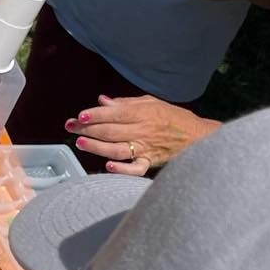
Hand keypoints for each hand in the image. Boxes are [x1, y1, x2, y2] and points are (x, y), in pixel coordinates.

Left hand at [66, 94, 216, 174]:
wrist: (198, 136)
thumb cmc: (172, 117)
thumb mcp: (150, 102)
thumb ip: (125, 102)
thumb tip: (102, 101)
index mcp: (142, 113)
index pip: (114, 113)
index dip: (95, 114)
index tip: (80, 115)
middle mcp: (143, 130)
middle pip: (111, 130)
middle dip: (88, 128)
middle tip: (71, 127)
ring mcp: (146, 147)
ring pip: (117, 148)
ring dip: (97, 146)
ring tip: (81, 143)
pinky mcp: (150, 162)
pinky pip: (135, 169)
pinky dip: (122, 169)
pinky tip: (108, 166)